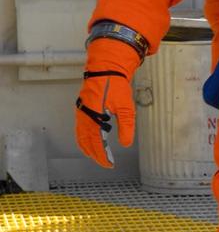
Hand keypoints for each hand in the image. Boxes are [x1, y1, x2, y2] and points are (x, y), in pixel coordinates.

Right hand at [75, 40, 139, 167]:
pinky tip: (92, 139)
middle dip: (94, 154)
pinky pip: (80, 127)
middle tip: (104, 162)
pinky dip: (84, 137)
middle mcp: (84, 115)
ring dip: (88, 147)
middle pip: (86, 141)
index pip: (96, 142)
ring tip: (96, 155)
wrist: (106, 67)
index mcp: (94, 116)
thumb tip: (125, 143)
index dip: (102, 155)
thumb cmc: (116, 85)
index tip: (109, 164)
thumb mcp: (126, 107)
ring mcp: (81, 111)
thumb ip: (126, 126)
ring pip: (81, 135)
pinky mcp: (82, 107)